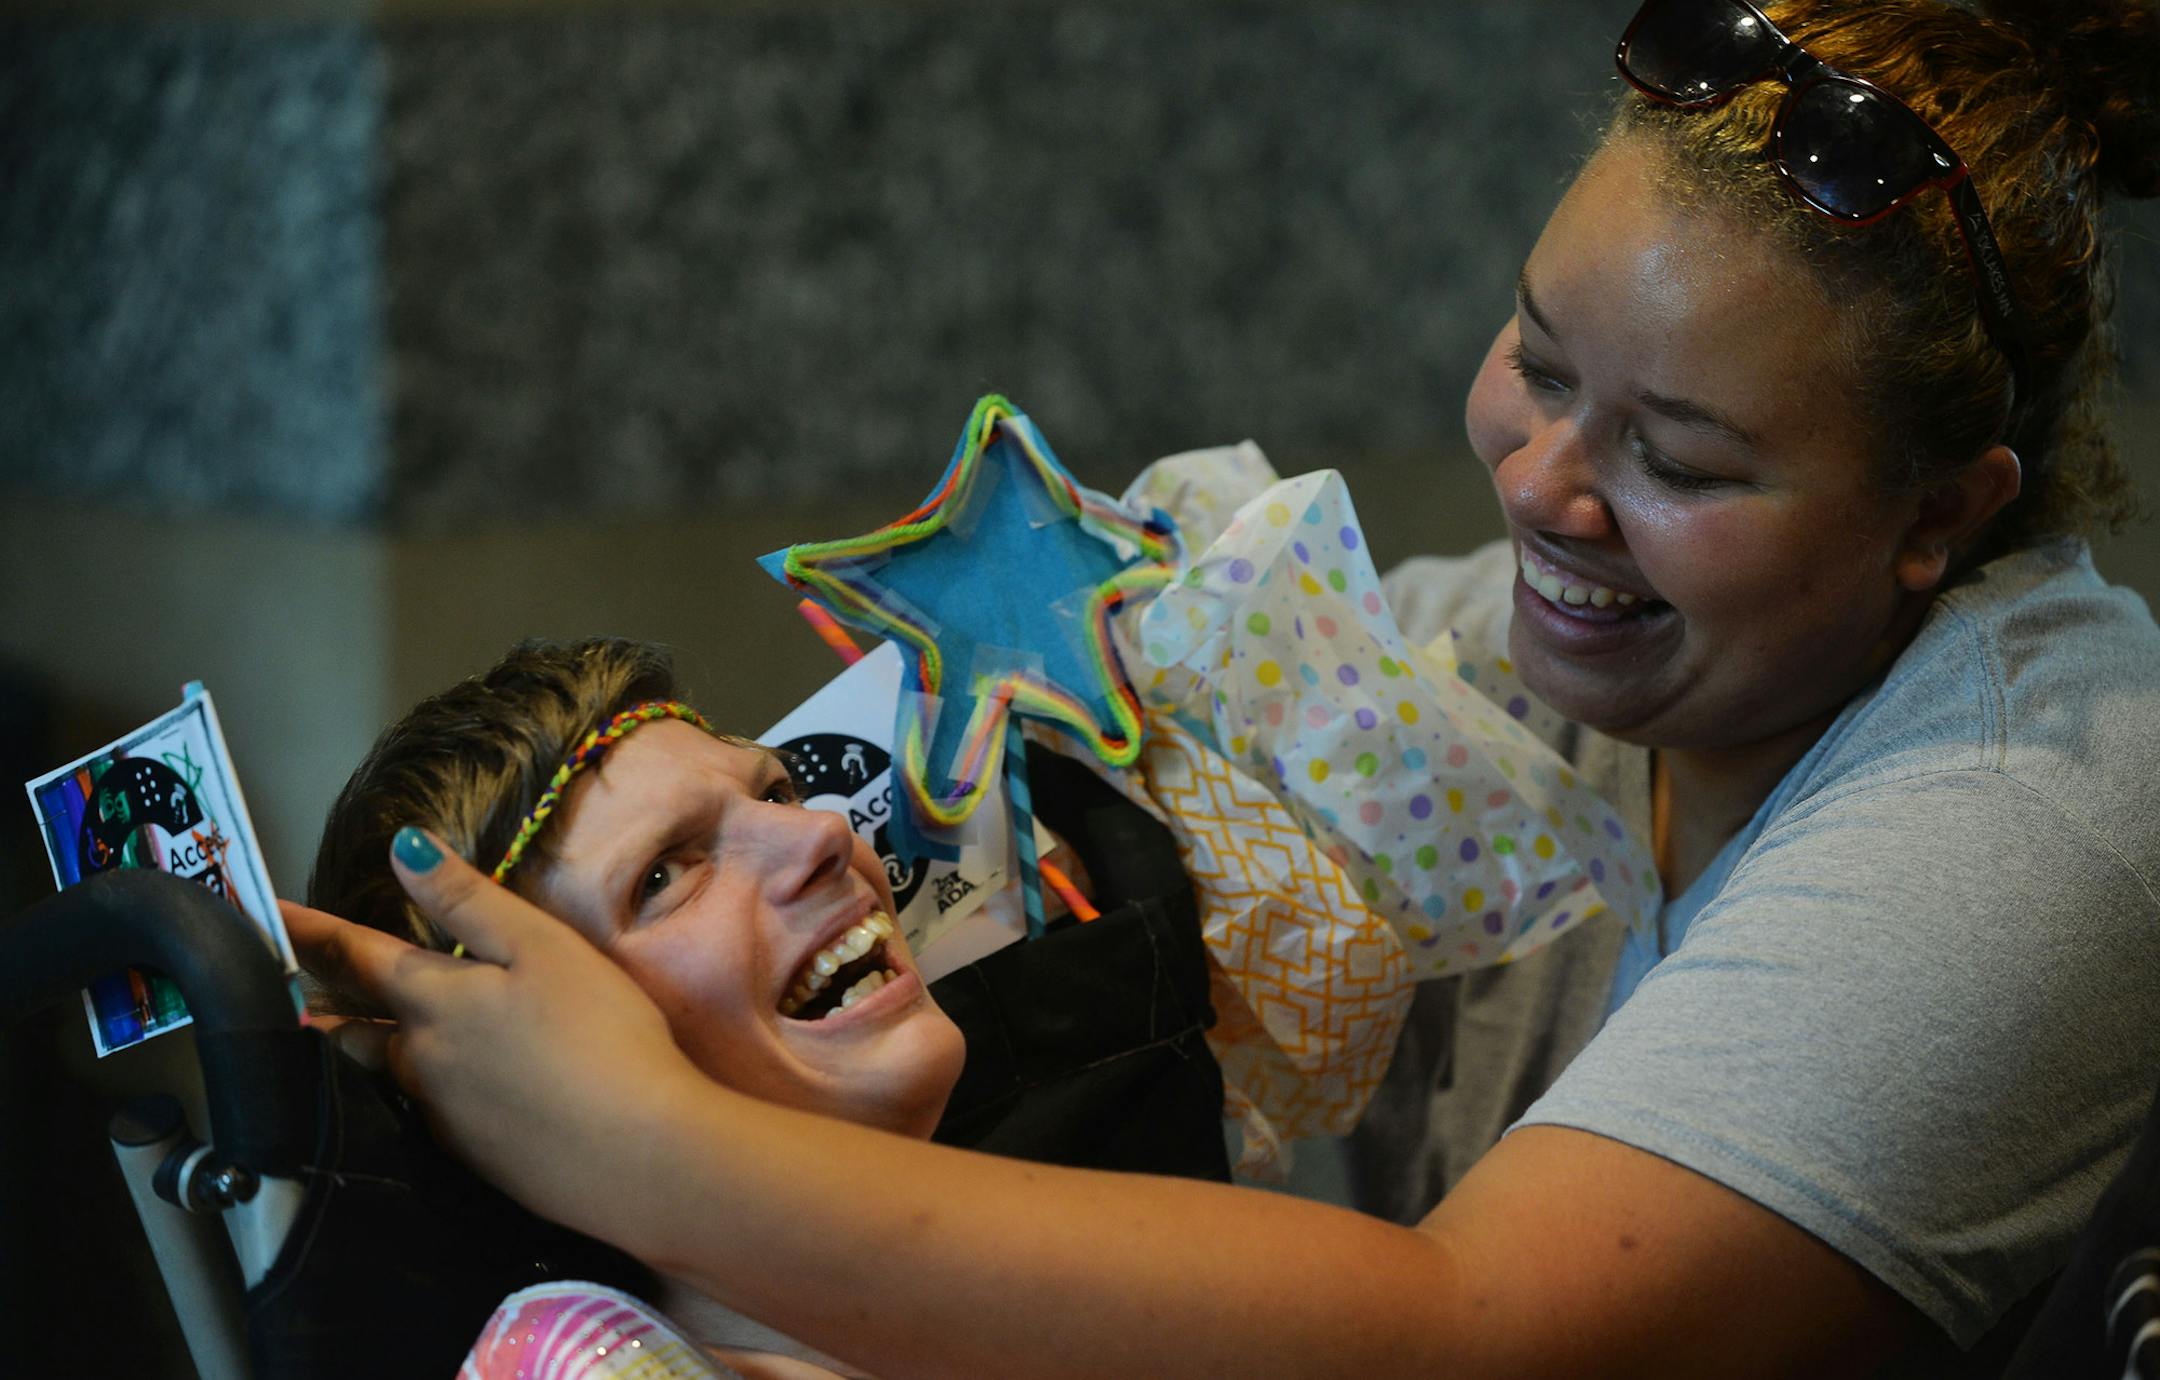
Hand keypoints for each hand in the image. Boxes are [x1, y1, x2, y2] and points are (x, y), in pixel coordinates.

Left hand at [279, 828, 708, 1247]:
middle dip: (321, 1002)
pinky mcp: (473, 1157)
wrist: (637, 1154)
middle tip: (293, 986)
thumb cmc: (600, 1034)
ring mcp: (442, 1116)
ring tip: (341, 1034)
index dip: (310, 930)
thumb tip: (402, 848)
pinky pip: (422, 1111)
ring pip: (384, 1073)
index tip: (265, 911)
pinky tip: (434, 1090)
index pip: (356, 955)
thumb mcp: (543, 947)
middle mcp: (421, 1061)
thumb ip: (468, 900)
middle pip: (353, 1028)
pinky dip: (411, 1089)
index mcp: (435, 1000)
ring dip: (356, 1048)